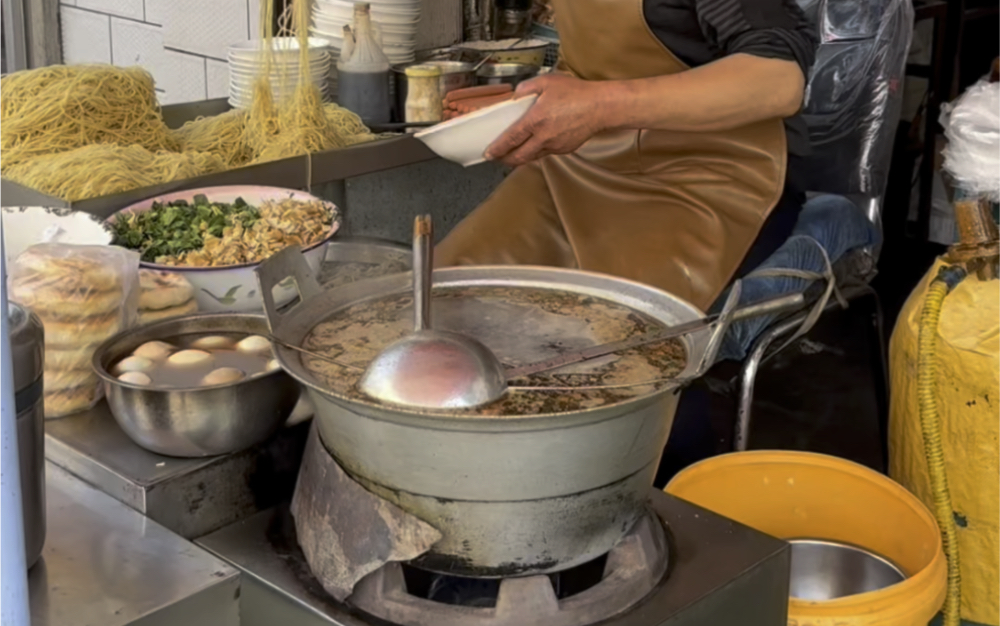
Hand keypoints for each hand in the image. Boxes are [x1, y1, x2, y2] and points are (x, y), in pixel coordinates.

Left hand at [484, 73, 608, 166]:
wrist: (601, 107)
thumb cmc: (577, 93)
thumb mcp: (547, 82)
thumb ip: (527, 88)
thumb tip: (515, 97)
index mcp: (535, 120)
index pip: (510, 139)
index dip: (497, 149)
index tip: (488, 153)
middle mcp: (543, 137)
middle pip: (519, 157)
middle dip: (505, 159)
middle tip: (498, 157)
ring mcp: (555, 146)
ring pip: (532, 157)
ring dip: (521, 157)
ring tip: (513, 153)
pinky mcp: (565, 149)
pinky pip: (546, 153)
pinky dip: (537, 152)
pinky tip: (535, 145)